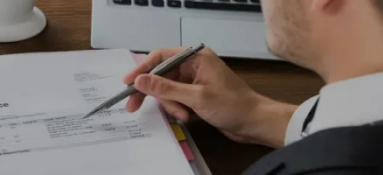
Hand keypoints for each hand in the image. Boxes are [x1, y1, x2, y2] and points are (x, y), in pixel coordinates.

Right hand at [124, 47, 295, 147]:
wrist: (254, 122)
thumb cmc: (233, 106)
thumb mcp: (196, 97)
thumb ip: (166, 88)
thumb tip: (140, 80)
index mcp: (196, 57)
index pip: (161, 56)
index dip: (142, 69)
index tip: (128, 82)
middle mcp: (193, 65)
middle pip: (160, 74)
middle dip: (151, 91)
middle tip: (133, 105)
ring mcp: (193, 80)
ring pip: (166, 89)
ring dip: (169, 104)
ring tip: (182, 114)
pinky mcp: (194, 93)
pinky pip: (174, 98)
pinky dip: (176, 108)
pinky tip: (187, 115)